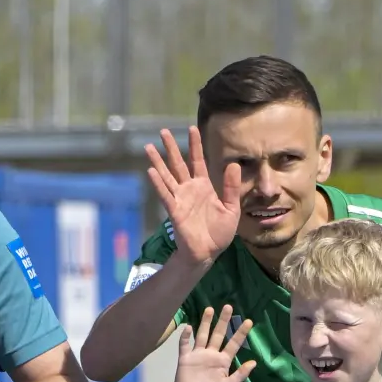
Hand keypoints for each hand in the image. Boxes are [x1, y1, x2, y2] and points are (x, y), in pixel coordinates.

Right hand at [145, 126, 246, 264]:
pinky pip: (165, 195)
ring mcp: (180, 199)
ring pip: (167, 176)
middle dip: (171, 148)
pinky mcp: (175, 211)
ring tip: (148, 147)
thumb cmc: (219, 233)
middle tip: (162, 131)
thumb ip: (232, 187)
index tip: (192, 128)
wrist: (208, 253)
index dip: (195, 145)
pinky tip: (151, 171)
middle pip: (178, 164)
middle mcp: (189, 190)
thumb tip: (233, 164)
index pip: (197, 161)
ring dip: (158, 161)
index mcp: (204, 187)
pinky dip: (158, 183)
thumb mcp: (232, 208)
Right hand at [172, 305, 256, 381]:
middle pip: (218, 334)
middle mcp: (211, 354)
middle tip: (228, 307)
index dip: (241, 333)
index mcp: (223, 361)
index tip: (249, 321)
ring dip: (205, 323)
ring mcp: (198, 355)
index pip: (234, 343)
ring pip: (202, 335)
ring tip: (209, 309)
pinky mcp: (185, 358)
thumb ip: (240, 374)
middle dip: (223, 321)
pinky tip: (188, 327)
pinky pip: (184, 345)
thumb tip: (254, 362)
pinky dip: (185, 336)